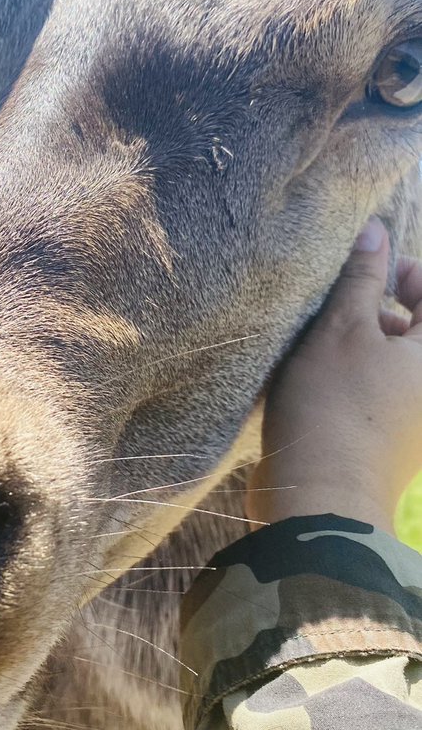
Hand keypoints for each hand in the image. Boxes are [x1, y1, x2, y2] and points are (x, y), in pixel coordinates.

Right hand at [246, 217, 421, 534]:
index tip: (369, 267)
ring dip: (363, 346)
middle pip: (416, 330)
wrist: (320, 499)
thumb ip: (361, 278)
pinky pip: (382, 394)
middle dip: (379, 310)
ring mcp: (416, 420)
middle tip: (337, 306)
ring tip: (318, 346)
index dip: (405, 271)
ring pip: (395, 362)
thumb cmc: (333, 406)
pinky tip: (317, 382)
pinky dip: (357, 379)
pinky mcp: (392, 444)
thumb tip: (376, 230)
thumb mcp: (340, 329)